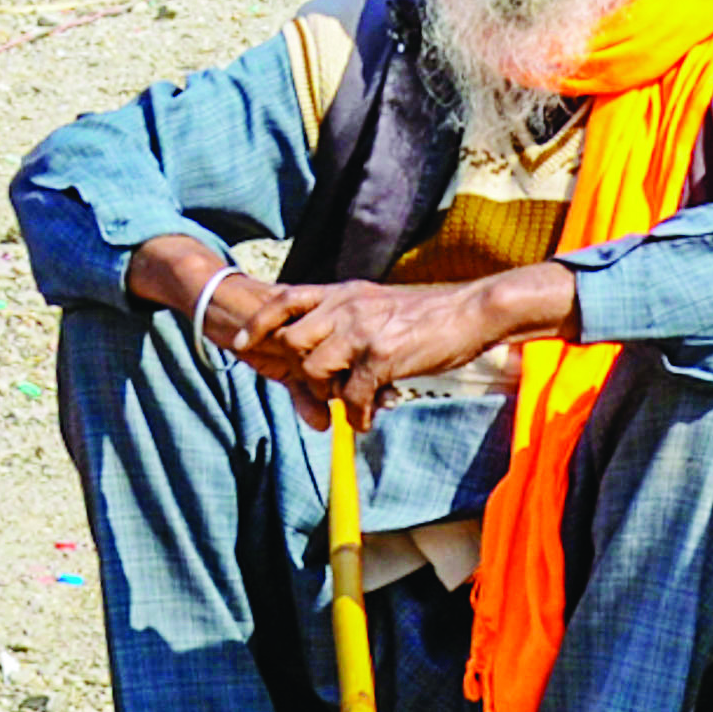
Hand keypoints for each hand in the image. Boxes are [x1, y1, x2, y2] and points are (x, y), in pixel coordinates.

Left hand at [228, 273, 553, 428]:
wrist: (471, 312)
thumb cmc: (430, 313)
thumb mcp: (380, 301)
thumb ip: (349, 315)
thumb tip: (328, 344)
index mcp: (343, 292)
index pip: (283, 299)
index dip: (257, 324)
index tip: (240, 345)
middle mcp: (346, 306)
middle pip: (292, 342)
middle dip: (300, 372)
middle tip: (322, 390)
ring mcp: (362, 330)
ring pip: (315, 371)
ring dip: (328, 395)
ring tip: (352, 404)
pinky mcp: (381, 356)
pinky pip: (351, 396)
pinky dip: (357, 415)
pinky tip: (369, 419)